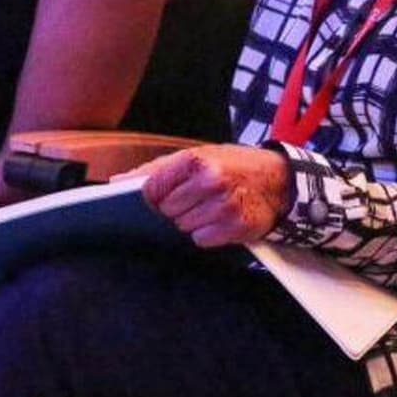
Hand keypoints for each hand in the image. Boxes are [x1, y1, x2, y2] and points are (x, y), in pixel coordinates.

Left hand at [139, 144, 292, 247]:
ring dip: (192, 221)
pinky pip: (202, 239)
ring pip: (182, 226)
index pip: (151, 188)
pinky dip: (207, 234)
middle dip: (175, 208)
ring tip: (210, 207)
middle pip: (166, 210)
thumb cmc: (231, 166)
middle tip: (195, 199)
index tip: (161, 195)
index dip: (153, 196)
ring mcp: (225, 205)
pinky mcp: (237, 226)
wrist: (277, 179)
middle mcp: (210, 181)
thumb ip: (155, 170)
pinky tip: (220, 220)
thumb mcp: (195, 157)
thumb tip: (118, 181)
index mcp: (195, 160)